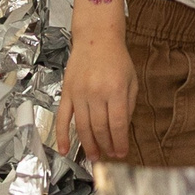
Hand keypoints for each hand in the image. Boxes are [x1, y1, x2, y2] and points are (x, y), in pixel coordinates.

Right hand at [55, 30, 137, 160]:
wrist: (96, 38)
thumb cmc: (117, 58)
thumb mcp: (131, 79)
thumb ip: (129, 104)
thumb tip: (123, 128)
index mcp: (115, 90)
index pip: (118, 123)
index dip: (120, 142)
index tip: (121, 153)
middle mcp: (96, 93)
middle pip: (100, 128)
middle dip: (105, 146)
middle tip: (108, 157)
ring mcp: (79, 93)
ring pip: (82, 127)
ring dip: (88, 145)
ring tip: (93, 156)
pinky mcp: (67, 92)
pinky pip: (63, 118)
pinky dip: (62, 135)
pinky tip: (65, 149)